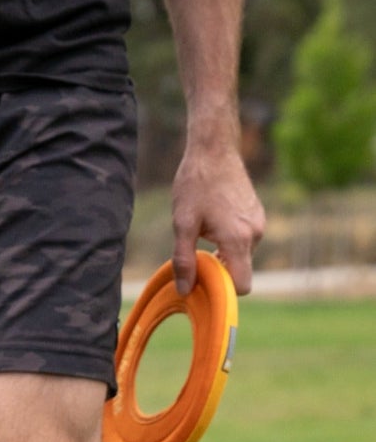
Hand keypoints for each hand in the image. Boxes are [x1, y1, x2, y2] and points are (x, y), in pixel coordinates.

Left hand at [170, 130, 264, 296]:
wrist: (214, 151)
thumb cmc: (195, 186)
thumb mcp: (182, 225)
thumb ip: (184, 260)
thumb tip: (185, 290)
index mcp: (239, 239)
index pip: (242, 284)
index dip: (223, 290)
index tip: (202, 282)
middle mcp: (255, 233)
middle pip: (239, 270)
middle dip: (218, 271)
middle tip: (193, 258)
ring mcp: (259, 223)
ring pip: (240, 255)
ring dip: (221, 254)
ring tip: (200, 235)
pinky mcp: (256, 214)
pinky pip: (244, 240)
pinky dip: (228, 242)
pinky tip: (211, 224)